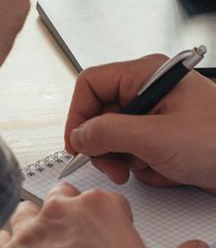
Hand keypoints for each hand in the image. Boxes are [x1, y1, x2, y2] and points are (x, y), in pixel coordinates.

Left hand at [0, 185, 207, 247]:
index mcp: (100, 209)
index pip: (108, 201)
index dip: (113, 221)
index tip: (113, 238)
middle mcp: (58, 212)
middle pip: (63, 196)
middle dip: (71, 212)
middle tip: (80, 240)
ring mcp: (26, 232)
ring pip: (26, 212)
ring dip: (36, 225)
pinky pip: (0, 240)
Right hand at [65, 55, 215, 192]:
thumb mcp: (156, 138)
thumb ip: (108, 133)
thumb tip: (79, 136)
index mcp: (147, 75)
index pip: (91, 84)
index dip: (78, 114)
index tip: (77, 143)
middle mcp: (151, 91)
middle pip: (101, 114)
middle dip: (106, 145)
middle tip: (113, 166)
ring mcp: (160, 116)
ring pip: (117, 138)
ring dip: (129, 160)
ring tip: (152, 168)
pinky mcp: (168, 139)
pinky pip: (138, 152)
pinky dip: (148, 168)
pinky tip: (170, 172)